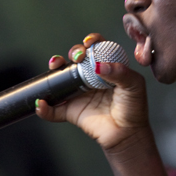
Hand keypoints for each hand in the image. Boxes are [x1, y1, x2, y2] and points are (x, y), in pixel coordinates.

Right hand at [36, 33, 150, 151]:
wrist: (127, 134)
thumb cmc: (133, 107)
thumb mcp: (134, 86)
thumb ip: (120, 73)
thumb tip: (99, 66)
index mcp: (107, 67)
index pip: (97, 48)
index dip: (91, 42)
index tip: (89, 43)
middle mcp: (90, 77)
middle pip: (76, 58)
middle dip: (74, 52)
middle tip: (78, 57)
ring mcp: (79, 92)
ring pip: (60, 76)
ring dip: (54, 69)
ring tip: (55, 66)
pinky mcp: (71, 110)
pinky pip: (53, 109)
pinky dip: (44, 107)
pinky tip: (41, 103)